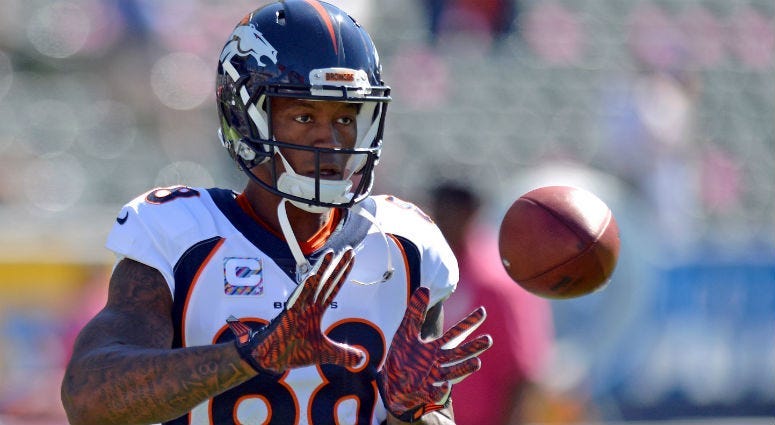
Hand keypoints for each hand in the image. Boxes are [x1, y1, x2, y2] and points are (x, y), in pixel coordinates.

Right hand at [227, 247, 362, 373]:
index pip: (333, 288)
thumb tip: (362, 359)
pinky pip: (298, 299)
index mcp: (316, 310)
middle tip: (349, 249)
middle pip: (327, 281)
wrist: (272, 359)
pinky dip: (305, 288)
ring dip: (321, 269)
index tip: (352, 259)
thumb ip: (344, 354)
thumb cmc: (294, 352)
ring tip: (331, 253)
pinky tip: (312, 276)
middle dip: (338, 266)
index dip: (342, 274)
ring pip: (312, 284)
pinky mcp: (288, 314)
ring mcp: (298, 307)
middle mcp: (308, 304)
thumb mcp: (325, 353)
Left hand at [377, 287, 491, 421]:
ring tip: (477, 363)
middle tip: (489, 339)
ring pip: (451, 374)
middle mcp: (439, 363)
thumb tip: (424, 288)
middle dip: (473, 348)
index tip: (483, 311)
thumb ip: (415, 312)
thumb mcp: (406, 331)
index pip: (455, 334)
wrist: (392, 383)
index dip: (468, 323)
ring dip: (464, 369)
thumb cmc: (403, 356)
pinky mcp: (423, 393)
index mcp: (436, 348)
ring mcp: (433, 379)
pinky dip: (440, 391)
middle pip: (458, 354)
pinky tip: (445, 386)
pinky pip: (433, 393)